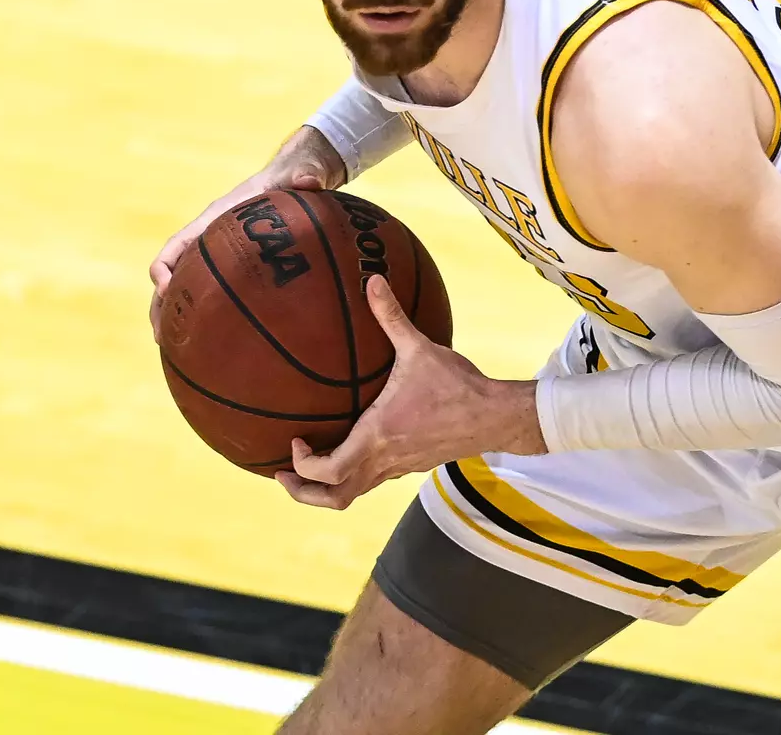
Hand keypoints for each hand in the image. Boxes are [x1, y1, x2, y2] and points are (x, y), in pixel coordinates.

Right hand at [148, 127, 345, 340]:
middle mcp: (210, 240)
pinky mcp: (236, 272)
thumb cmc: (292, 178)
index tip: (165, 290)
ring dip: (179, 318)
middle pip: (172, 275)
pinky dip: (211, 321)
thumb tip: (310, 179)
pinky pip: (216, 297)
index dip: (165, 267)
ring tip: (178, 355)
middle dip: (162, 306)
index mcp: (216, 219)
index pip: (177, 244)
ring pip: (189, 291)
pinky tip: (220, 350)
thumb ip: (304, 175)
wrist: (296, 177)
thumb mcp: (300, 174)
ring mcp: (220, 258)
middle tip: (163, 338)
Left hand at [276, 275, 545, 509]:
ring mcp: (400, 468)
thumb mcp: (420, 348)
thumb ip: (391, 316)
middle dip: (304, 493)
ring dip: (329, 488)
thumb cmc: (457, 386)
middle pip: (335, 499)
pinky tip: (357, 447)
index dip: (302, 465)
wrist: (496, 416)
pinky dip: (356, 473)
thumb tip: (372, 280)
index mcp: (378, 436)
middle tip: (284, 475)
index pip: (328, 471)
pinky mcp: (413, 466)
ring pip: (355, 495)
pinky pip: (376, 480)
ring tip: (312, 468)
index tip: (295, 440)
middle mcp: (385, 460)